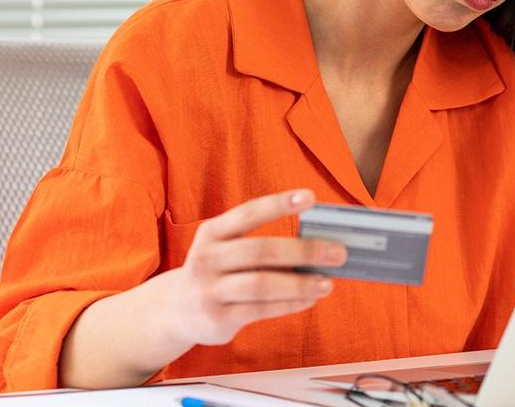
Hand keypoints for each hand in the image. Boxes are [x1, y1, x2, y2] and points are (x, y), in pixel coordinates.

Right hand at [167, 189, 346, 346]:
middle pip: (261, 250)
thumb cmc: (217, 271)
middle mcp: (207, 258)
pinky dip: (290, 304)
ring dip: (300, 283)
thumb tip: (315, 243)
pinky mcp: (218, 317)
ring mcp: (210, 289)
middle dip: (304, 250)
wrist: (177, 310)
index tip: (310, 197)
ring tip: (327, 283)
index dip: (279, 204)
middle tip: (337, 252)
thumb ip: (260, 243)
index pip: (249, 212)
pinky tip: (310, 299)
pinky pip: (261, 309)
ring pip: (262, 284)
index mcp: (212, 232)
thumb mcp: (225, 249)